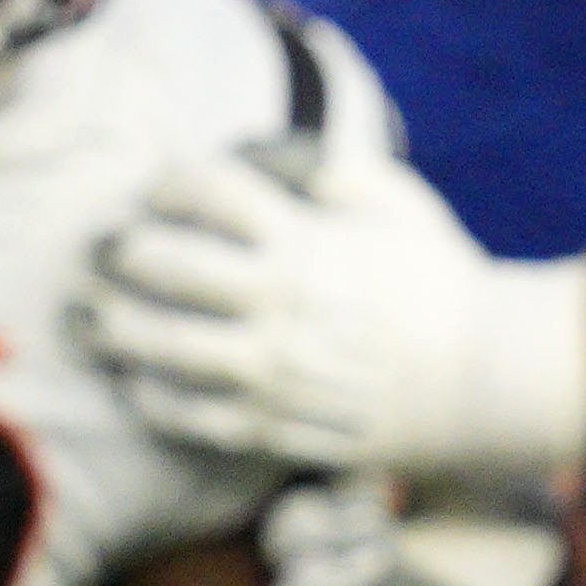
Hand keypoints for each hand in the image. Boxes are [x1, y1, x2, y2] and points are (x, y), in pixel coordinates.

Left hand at [83, 142, 585, 490]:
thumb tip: (297, 161)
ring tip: (99, 319)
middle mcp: (279, 302)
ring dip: (118, 327)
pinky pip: (192, 415)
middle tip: (112, 251)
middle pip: (167, 264)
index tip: (159, 184)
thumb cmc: (447, 288)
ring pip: (163, 344)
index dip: (172, 180)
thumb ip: (348, 175)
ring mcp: (272, 368)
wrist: (486, 380)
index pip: (212, 193)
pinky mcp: (275, 425)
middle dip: (126, 251)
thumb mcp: (409, 209)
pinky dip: (154, 399)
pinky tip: (139, 385)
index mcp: (307, 242)